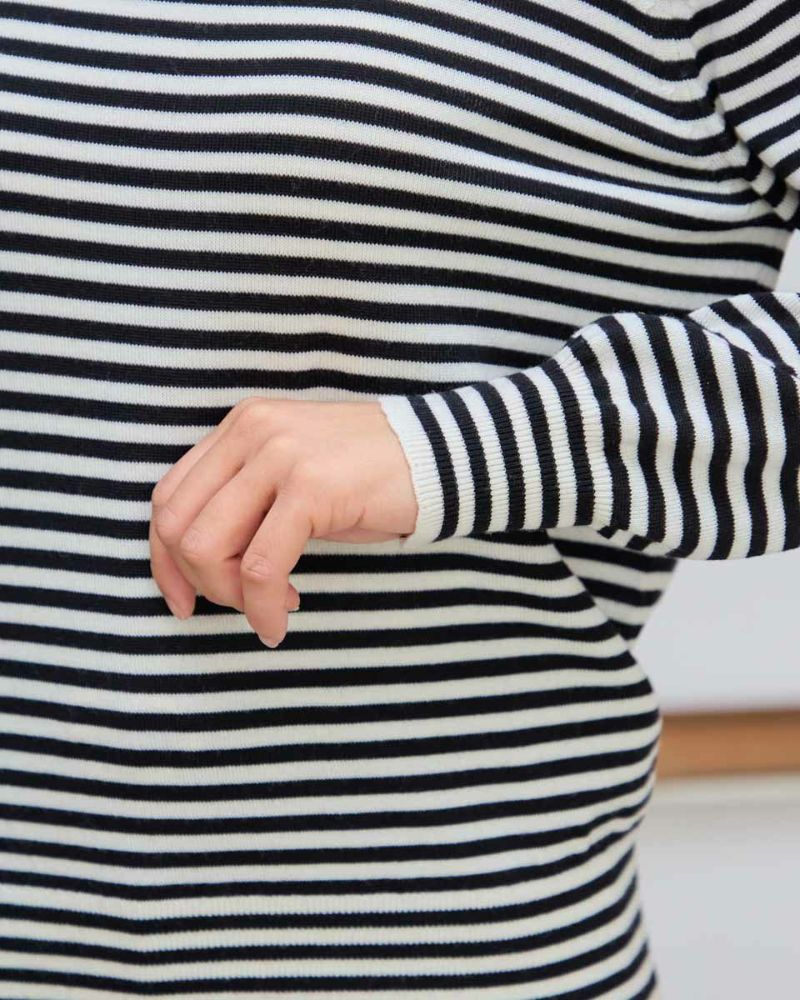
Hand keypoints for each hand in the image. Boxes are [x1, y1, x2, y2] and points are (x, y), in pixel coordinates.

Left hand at [148, 396, 417, 646]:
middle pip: (177, 526)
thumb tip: (203, 565)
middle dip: (197, 582)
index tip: (185, 599)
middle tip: (237, 607)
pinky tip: (283, 617)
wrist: (443, 455)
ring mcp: (279, 455)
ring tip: (270, 609)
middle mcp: (251, 431)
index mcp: (241, 426)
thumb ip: (246, 502)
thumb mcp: (294, 477)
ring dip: (231, 596)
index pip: (168, 497)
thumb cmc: (370, 476)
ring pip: (208, 546)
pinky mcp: (311, 487)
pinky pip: (262, 567)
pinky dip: (263, 606)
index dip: (164, 560)